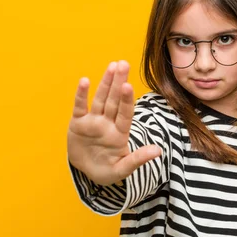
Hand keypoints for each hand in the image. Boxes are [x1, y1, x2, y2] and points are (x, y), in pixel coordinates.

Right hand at [67, 60, 161, 185]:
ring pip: (100, 99)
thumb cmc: (107, 171)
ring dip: (105, 83)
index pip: (125, 113)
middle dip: (118, 82)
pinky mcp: (78, 123)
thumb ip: (137, 159)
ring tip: (112, 66)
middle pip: (114, 100)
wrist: (87, 172)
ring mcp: (93, 122)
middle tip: (124, 64)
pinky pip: (80, 107)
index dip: (126, 100)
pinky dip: (81, 95)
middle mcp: (107, 124)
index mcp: (120, 133)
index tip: (128, 85)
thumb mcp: (122, 170)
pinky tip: (84, 81)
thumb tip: (158, 151)